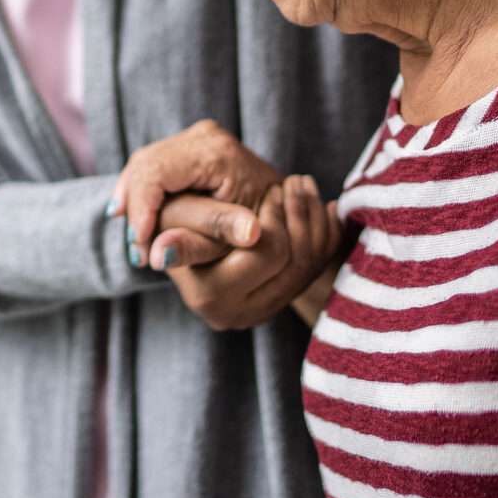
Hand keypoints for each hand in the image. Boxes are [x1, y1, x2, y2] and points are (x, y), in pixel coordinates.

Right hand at [112, 120, 282, 267]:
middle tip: (134, 249)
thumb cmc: (266, 223)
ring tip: (135, 238)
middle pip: (146, 164)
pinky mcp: (194, 144)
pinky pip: (155, 162)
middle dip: (133, 206)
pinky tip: (138, 217)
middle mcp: (205, 135)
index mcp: (215, 153)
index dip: (140, 209)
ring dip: (134, 198)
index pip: (156, 173)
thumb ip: (197, 243)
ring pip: (146, 161)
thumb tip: (157, 258)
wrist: (287, 200)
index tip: (138, 246)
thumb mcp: (232, 237)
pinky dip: (143, 190)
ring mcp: (199, 135)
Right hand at [156, 174, 341, 331]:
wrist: (185, 234)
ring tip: (299, 187)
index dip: (275, 213)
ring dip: (310, 217)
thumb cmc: (176, 215)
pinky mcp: (278, 303)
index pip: (268, 250)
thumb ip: (202, 224)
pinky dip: (322, 232)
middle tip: (287, 183)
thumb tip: (197, 247)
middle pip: (293, 258)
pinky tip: (315, 207)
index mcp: (210, 294)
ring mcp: (260, 312)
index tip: (276, 189)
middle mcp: (237, 314)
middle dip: (294, 212)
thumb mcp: (184, 213)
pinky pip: (318, 267)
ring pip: (310, 262)